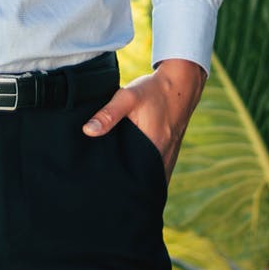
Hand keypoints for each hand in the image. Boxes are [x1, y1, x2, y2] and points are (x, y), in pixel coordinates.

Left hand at [82, 59, 205, 181]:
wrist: (181, 82)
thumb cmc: (153, 90)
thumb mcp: (127, 97)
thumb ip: (108, 114)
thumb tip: (87, 131)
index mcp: (153, 149)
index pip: (135, 180)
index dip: (120, 185)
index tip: (104, 187)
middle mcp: (164, 158)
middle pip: (143, 182)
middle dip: (127, 186)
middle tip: (106, 186)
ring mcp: (169, 156)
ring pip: (151, 178)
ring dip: (138, 180)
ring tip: (117, 181)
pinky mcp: (170, 151)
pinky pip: (156, 169)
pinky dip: (146, 172)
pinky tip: (132, 168)